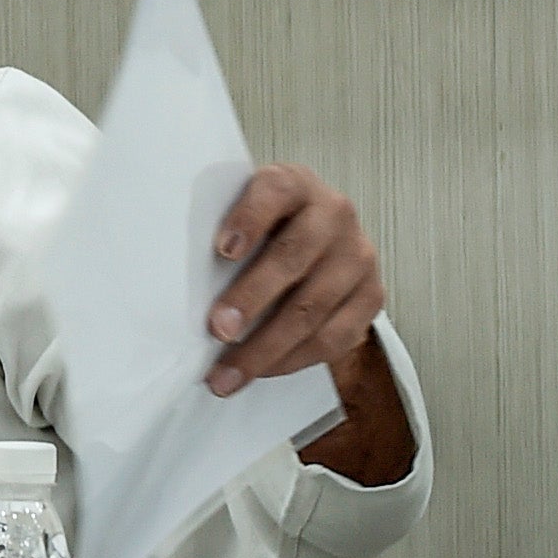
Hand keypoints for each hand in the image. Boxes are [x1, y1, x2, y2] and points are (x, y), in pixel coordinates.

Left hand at [203, 163, 385, 398]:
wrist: (323, 238)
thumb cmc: (270, 229)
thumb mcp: (247, 213)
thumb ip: (227, 235)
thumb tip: (186, 286)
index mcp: (296, 184)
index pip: (275, 190)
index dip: (249, 219)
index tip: (222, 250)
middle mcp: (334, 214)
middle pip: (292, 257)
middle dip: (251, 299)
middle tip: (217, 330)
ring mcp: (357, 256)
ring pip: (312, 307)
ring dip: (266, 347)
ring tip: (228, 373)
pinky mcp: (371, 295)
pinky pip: (333, 337)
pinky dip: (293, 360)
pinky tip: (264, 370)